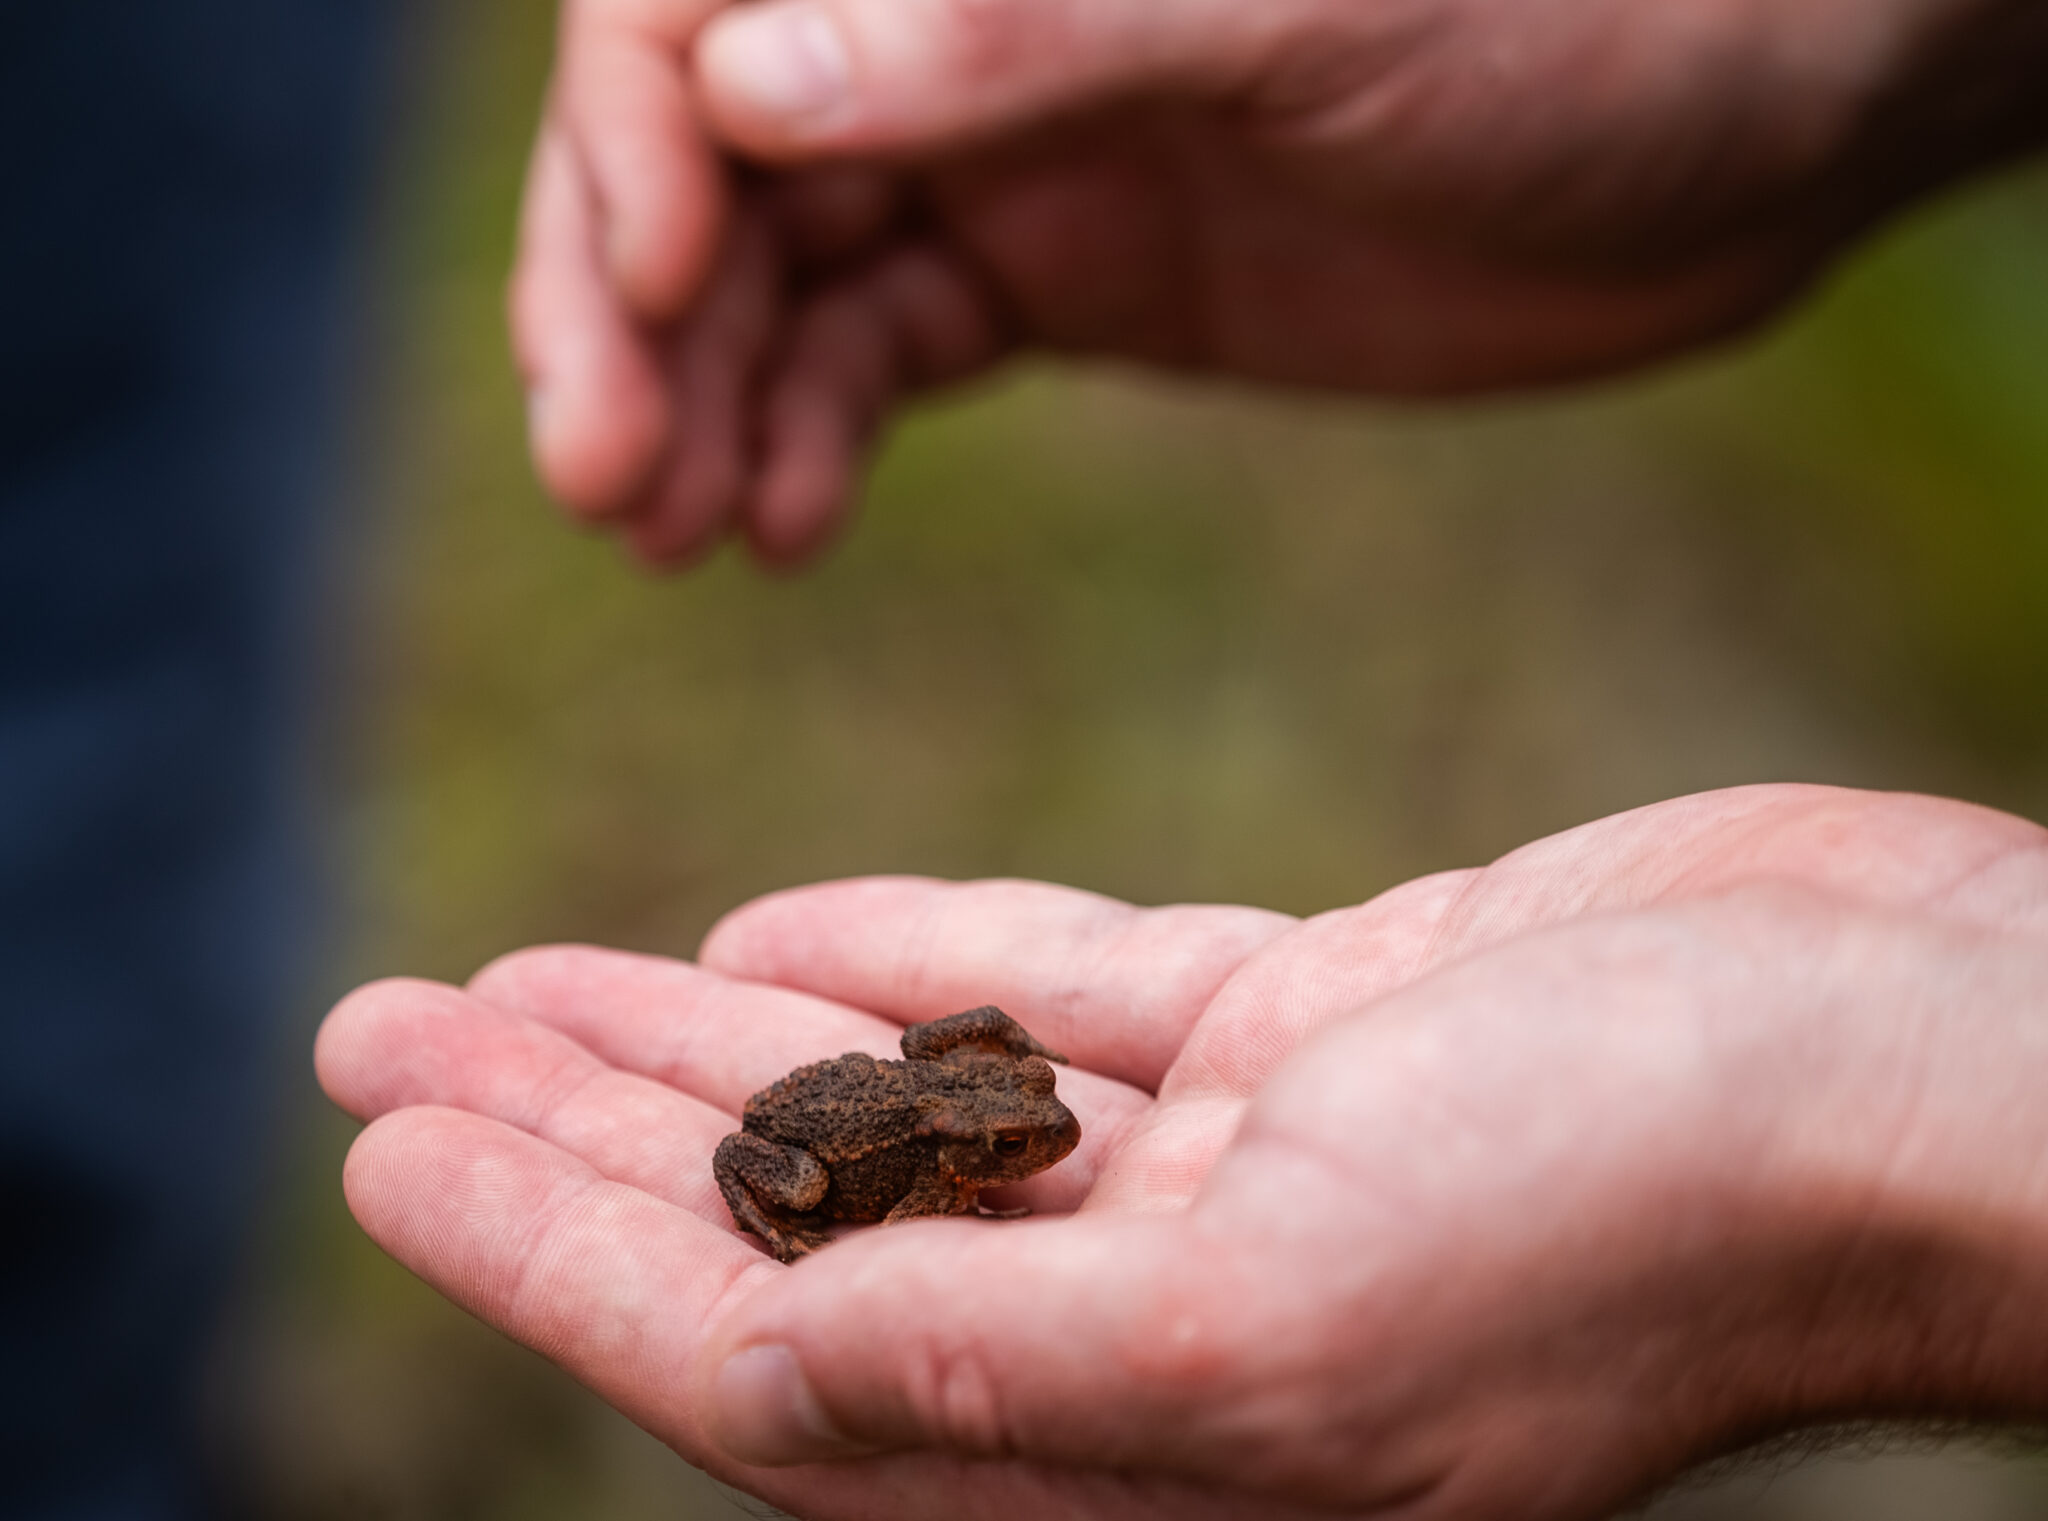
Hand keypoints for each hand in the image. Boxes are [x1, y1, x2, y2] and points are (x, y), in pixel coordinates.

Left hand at [318, 783, 2047, 1517]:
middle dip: (565, 1135)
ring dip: (695, 1046)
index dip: (546, 1251)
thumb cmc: (1656, 1202)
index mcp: (1141, 1443)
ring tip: (509, 985)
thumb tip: (757, 1367)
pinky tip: (763, 944)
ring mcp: (1229, 1173)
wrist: (1901, 1059)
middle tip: (380, 1033)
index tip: (383, 1147)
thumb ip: (1010, 1366)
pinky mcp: (1302, 1043)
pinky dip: (905, 964)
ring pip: (895, 1104)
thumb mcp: (1303, 1317)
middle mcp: (1159, 1322)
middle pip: (790, 1225)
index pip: (761, 1351)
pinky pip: (1048, 1003)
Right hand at [513, 0, 2047, 565]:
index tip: (655, 302)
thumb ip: (1020, 38)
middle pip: (705, 144)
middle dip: (635, 306)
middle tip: (603, 476)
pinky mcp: (1059, 264)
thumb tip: (742, 84)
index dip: (644, 141)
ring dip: (702, 396)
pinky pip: (879, 346)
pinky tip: (780, 531)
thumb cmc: (1565, 27)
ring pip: (776, 263)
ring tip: (672, 533)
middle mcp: (958, 10)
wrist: (1720, 149)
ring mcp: (1003, 139)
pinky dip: (814, 431)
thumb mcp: (1297, 20)